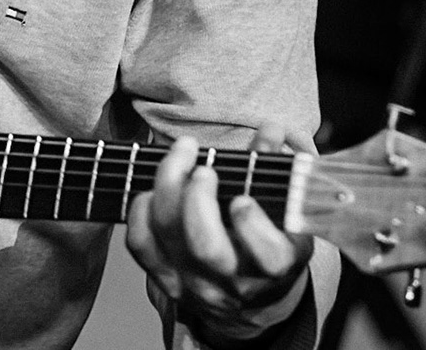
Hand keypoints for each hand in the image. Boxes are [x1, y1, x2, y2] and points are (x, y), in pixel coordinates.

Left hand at [125, 125, 314, 330]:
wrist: (252, 294)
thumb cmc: (269, 243)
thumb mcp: (284, 213)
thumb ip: (276, 169)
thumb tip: (270, 130)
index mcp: (275, 266)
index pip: (269, 256)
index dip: (252, 226)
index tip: (242, 199)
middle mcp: (235, 281)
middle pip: (206, 247)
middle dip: (198, 199)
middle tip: (204, 170)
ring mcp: (197, 283)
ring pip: (170, 239)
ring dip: (168, 189)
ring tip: (181, 155)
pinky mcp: (166, 279)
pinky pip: (141, 244)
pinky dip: (141, 210)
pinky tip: (154, 188)